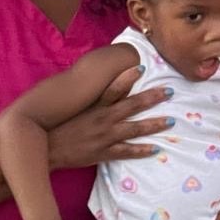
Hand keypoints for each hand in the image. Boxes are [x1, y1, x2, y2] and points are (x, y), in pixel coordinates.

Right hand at [45, 65, 172, 169]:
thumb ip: (91, 96)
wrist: (48, 149)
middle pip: (132, 105)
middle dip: (152, 98)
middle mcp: (102, 118)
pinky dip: (141, 150)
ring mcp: (105, 136)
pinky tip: (156, 149)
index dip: (128, 77)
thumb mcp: (75, 107)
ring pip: (134, 128)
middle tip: (169, 91)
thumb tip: (105, 83)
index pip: (113, 88)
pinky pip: (127, 151)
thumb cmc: (61, 125)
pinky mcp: (104, 152)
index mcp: (95, 105)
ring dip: (153, 124)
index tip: (143, 67)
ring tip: (171, 121)